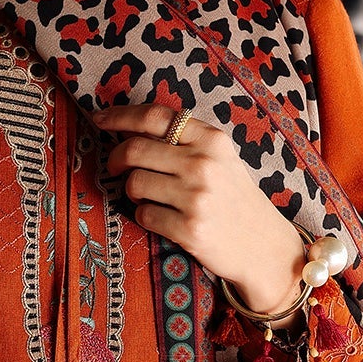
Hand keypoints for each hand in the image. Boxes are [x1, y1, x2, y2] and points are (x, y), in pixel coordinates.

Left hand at [101, 102, 303, 313]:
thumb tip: (131, 129)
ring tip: (149, 197)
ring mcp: (196, 197)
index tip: (99, 119)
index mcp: (211, 140)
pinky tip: (162, 218)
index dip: (119, 116)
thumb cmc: (234, 198)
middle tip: (113, 168)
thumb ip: (184, 140)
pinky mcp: (189, 229)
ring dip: (132, 191)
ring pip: (134, 184)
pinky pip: (143, 215)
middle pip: (134, 150)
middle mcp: (204, 164)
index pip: (154, 117)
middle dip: (115, 159)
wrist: (263, 245)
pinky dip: (144, 216)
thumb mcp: (220, 158)